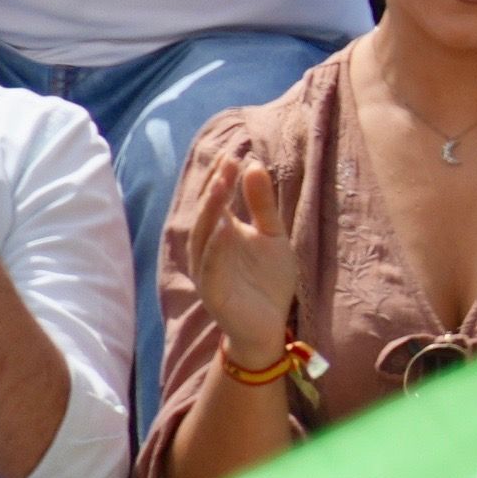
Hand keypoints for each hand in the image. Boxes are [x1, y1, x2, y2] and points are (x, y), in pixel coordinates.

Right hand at [188, 159, 305, 370]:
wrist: (270, 325)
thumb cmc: (267, 279)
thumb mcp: (273, 235)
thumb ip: (262, 204)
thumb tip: (254, 164)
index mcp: (221, 233)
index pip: (215, 199)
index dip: (220, 176)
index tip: (232, 152)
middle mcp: (209, 248)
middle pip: (207, 213)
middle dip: (215, 186)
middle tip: (227, 161)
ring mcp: (208, 269)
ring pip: (203, 235)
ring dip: (211, 210)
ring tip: (221, 184)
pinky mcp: (213, 291)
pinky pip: (209, 266)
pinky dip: (214, 246)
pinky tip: (223, 227)